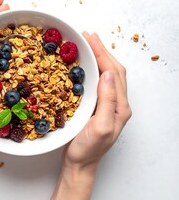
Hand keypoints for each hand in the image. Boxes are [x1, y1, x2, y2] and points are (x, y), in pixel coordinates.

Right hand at [63, 32, 131, 170]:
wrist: (80, 164)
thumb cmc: (88, 150)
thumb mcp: (100, 127)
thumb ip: (107, 101)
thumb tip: (107, 73)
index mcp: (120, 107)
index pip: (113, 72)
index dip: (103, 53)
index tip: (90, 39)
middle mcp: (117, 103)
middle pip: (113, 70)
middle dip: (102, 50)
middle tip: (88, 36)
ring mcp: (108, 104)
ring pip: (107, 74)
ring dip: (98, 57)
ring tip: (87, 44)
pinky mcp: (98, 106)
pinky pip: (98, 82)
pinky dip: (93, 68)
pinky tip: (85, 64)